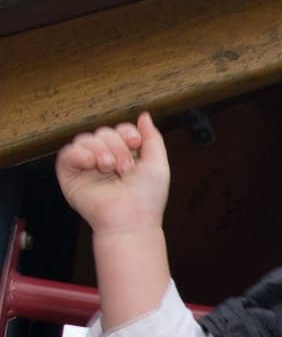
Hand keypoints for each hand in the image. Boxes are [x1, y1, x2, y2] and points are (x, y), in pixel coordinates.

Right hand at [55, 111, 169, 235]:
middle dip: (116, 145)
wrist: (131, 220)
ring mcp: (86, 169)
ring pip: (86, 139)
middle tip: (125, 167)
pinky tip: (92, 162)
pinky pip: (68, 152)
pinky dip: (80, 153)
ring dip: (101, 149)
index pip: (119, 131)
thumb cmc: (146, 199)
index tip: (135, 143)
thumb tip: (144, 115)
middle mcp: (104, 161)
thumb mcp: (157, 163)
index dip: (126, 132)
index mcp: (124, 158)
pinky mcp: (70, 176)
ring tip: (109, 168)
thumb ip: (153, 138)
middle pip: (104, 132)